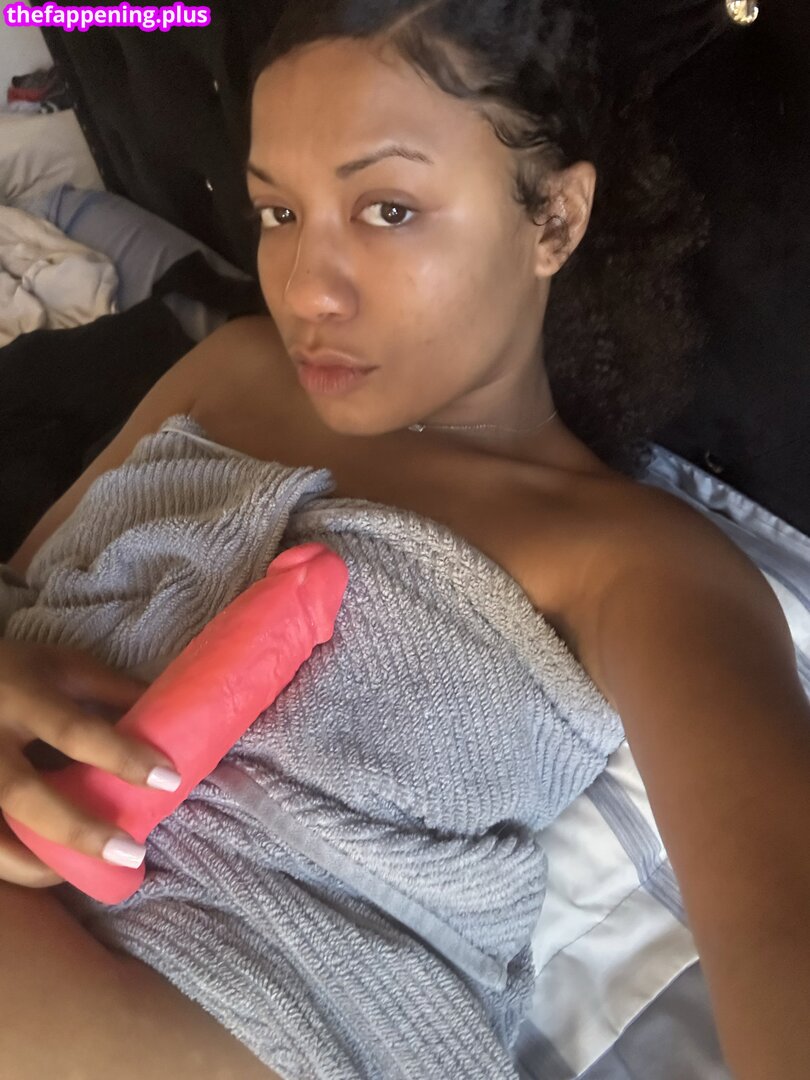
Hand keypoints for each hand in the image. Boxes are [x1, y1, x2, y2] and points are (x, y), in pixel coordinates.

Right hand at [0, 639, 179, 887]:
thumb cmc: (14, 670)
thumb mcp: (62, 666)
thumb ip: (112, 689)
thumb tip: (174, 718)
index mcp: (20, 696)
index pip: (72, 731)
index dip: (120, 756)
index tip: (168, 779)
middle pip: (24, 795)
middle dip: (80, 831)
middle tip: (132, 853)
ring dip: (38, 865)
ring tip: (87, 875)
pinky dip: (14, 864)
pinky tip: (49, 872)